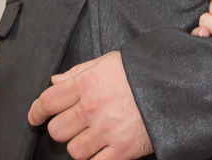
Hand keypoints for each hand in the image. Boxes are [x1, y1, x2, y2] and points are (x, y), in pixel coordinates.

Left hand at [27, 51, 152, 159]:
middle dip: (62, 128)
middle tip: (73, 125)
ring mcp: (107, 130)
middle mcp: (93, 107)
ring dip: (79, 145)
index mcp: (88, 82)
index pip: (48, 101)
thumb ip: (79, 71)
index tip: (35, 117)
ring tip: (92, 137)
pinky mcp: (122, 149)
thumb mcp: (109, 61)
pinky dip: (96, 159)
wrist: (175, 86)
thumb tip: (55, 82)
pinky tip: (102, 150)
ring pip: (74, 150)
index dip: (36, 112)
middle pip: (58, 129)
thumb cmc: (141, 72)